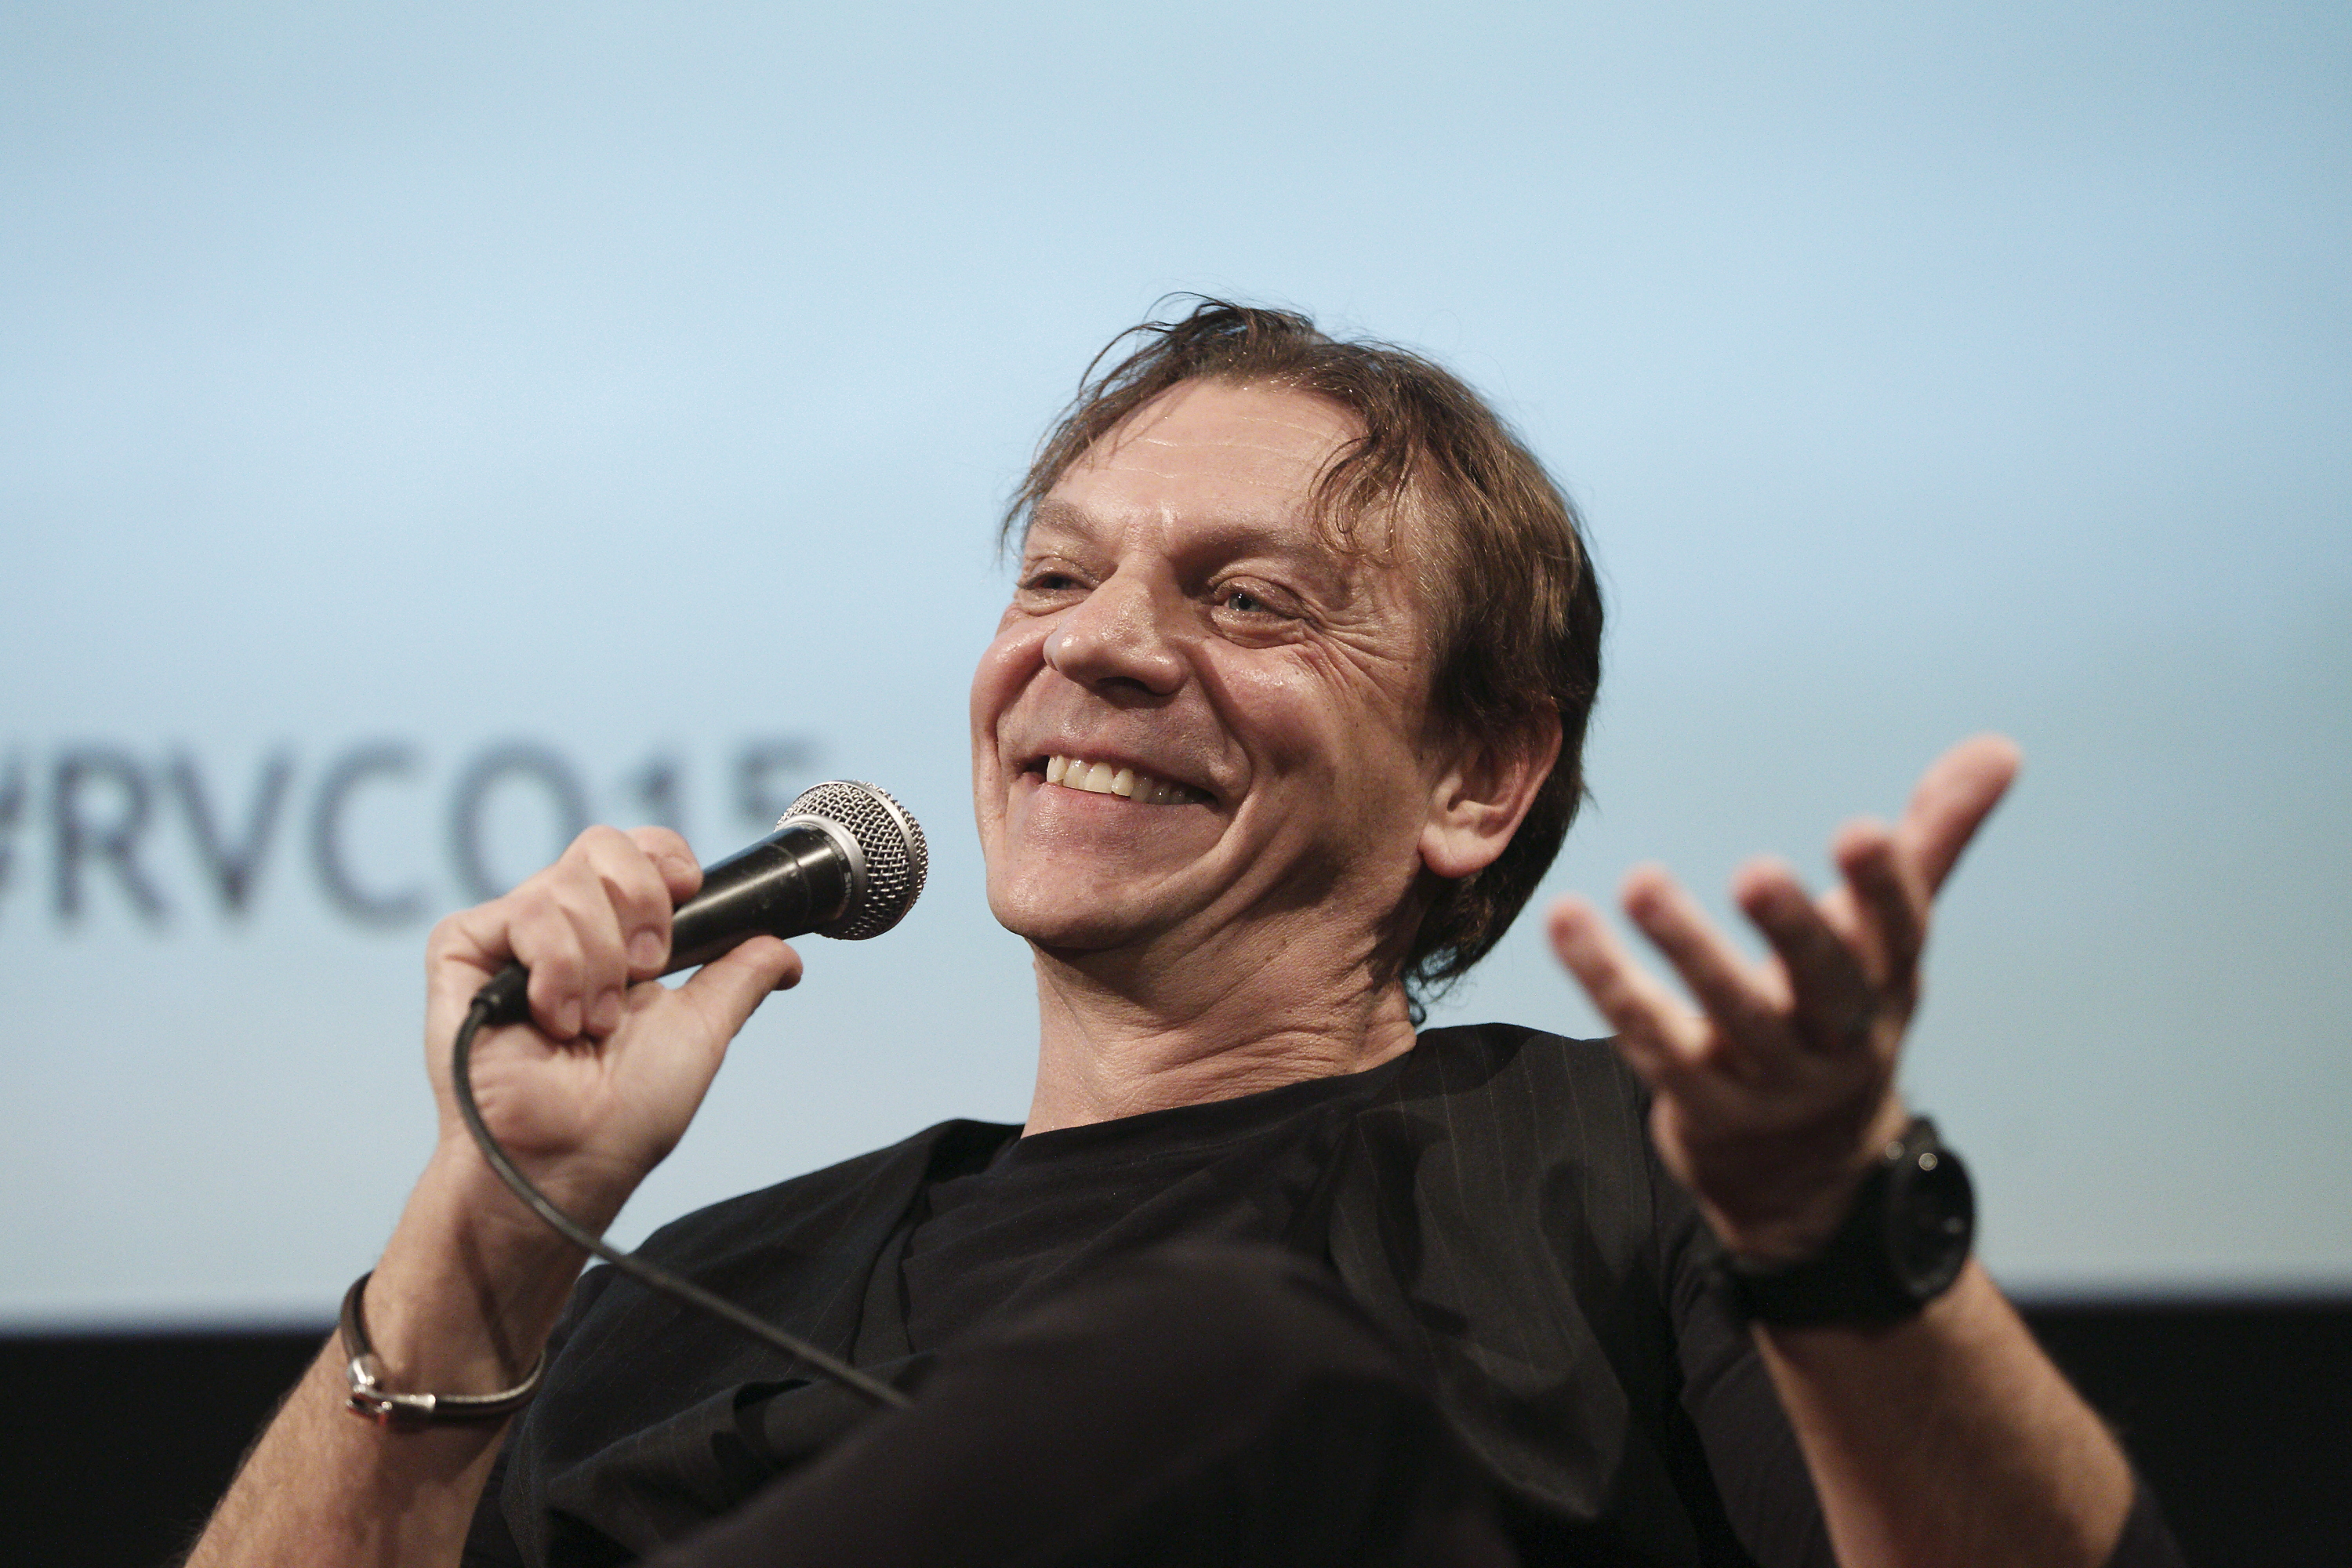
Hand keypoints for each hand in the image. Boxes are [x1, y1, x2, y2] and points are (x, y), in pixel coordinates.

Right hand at [420, 825, 802, 1234]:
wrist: (571, 1157)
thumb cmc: (626, 1113)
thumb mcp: (702, 1030)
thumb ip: (740, 976)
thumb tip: (789, 954)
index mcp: (614, 937)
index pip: (637, 849)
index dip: (665, 860)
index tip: (687, 896)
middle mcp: (561, 927)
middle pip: (604, 844)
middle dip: (641, 907)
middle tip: (642, 976)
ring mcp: (510, 937)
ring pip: (568, 884)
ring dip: (599, 964)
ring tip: (588, 1024)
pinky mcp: (462, 951)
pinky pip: (523, 913)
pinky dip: (557, 967)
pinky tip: (551, 1019)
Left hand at [1547, 735, 2019, 1261]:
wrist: (1805, 1172)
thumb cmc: (1842, 1016)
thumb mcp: (1889, 940)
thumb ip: (1932, 841)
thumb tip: (2001, 747)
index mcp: (1888, 985)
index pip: (1900, 934)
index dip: (1887, 889)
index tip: (1863, 831)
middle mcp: (1837, 1039)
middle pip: (1823, 987)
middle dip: (1795, 931)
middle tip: (1756, 872)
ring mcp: (1768, 1081)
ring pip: (1731, 1018)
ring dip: (1687, 949)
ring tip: (1641, 881)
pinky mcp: (1700, 1104)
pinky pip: (1651, 1040)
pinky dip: (1607, 982)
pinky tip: (1566, 923)